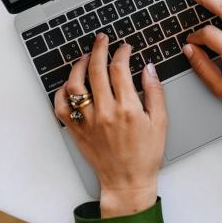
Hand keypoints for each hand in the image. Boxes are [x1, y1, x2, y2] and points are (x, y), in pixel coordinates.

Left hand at [55, 34, 166, 216]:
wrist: (127, 182)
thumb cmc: (145, 154)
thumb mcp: (160, 122)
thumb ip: (155, 92)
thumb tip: (148, 68)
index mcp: (127, 108)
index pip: (120, 68)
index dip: (122, 52)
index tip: (125, 48)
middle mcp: (104, 112)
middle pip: (96, 70)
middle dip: (99, 49)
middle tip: (102, 40)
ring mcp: (87, 122)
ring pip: (75, 85)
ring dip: (78, 66)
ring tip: (85, 57)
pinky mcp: (76, 131)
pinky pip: (61, 107)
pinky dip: (62, 92)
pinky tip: (70, 84)